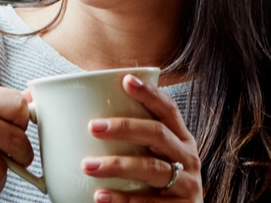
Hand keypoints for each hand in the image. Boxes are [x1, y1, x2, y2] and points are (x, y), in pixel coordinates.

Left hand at [82, 74, 202, 202]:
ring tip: (87, 166)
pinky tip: (100, 196)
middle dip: (126, 127)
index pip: (168, 110)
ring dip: (118, 165)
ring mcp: (187, 184)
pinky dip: (123, 200)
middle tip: (93, 127)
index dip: (150, 93)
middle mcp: (188, 158)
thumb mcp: (153, 160)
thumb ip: (131, 142)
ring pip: (152, 169)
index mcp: (181, 139)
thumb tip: (82, 118)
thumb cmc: (157, 187)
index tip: (125, 80)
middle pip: (159, 134)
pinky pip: (149, 202)